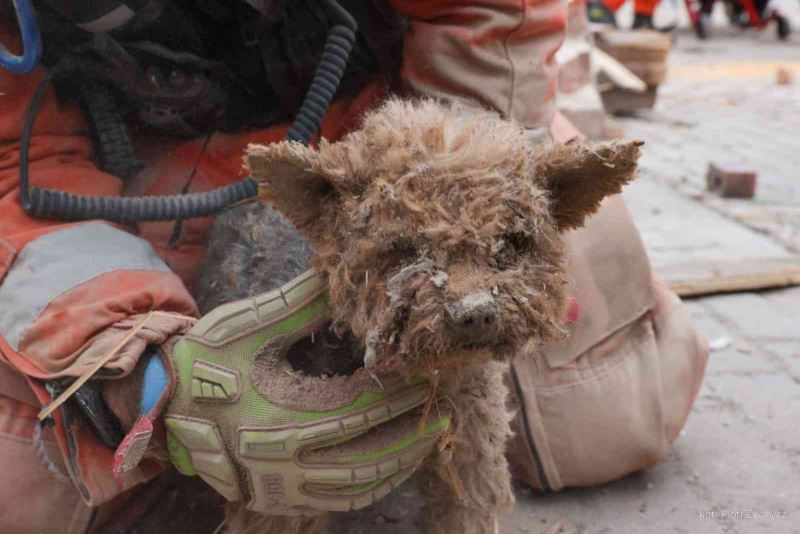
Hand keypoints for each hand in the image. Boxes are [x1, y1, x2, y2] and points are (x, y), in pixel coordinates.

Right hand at [162, 270, 448, 513]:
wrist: (161, 407)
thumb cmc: (205, 363)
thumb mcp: (248, 326)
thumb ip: (302, 305)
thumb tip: (346, 279)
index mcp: (281, 418)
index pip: (358, 410)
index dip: (396, 394)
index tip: (425, 377)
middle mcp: (283, 463)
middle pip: (368, 458)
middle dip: (412, 435)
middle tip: (444, 416)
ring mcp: (281, 488)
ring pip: (357, 487)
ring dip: (399, 466)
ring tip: (427, 442)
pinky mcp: (278, 499)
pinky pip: (338, 501)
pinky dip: (372, 487)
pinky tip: (391, 469)